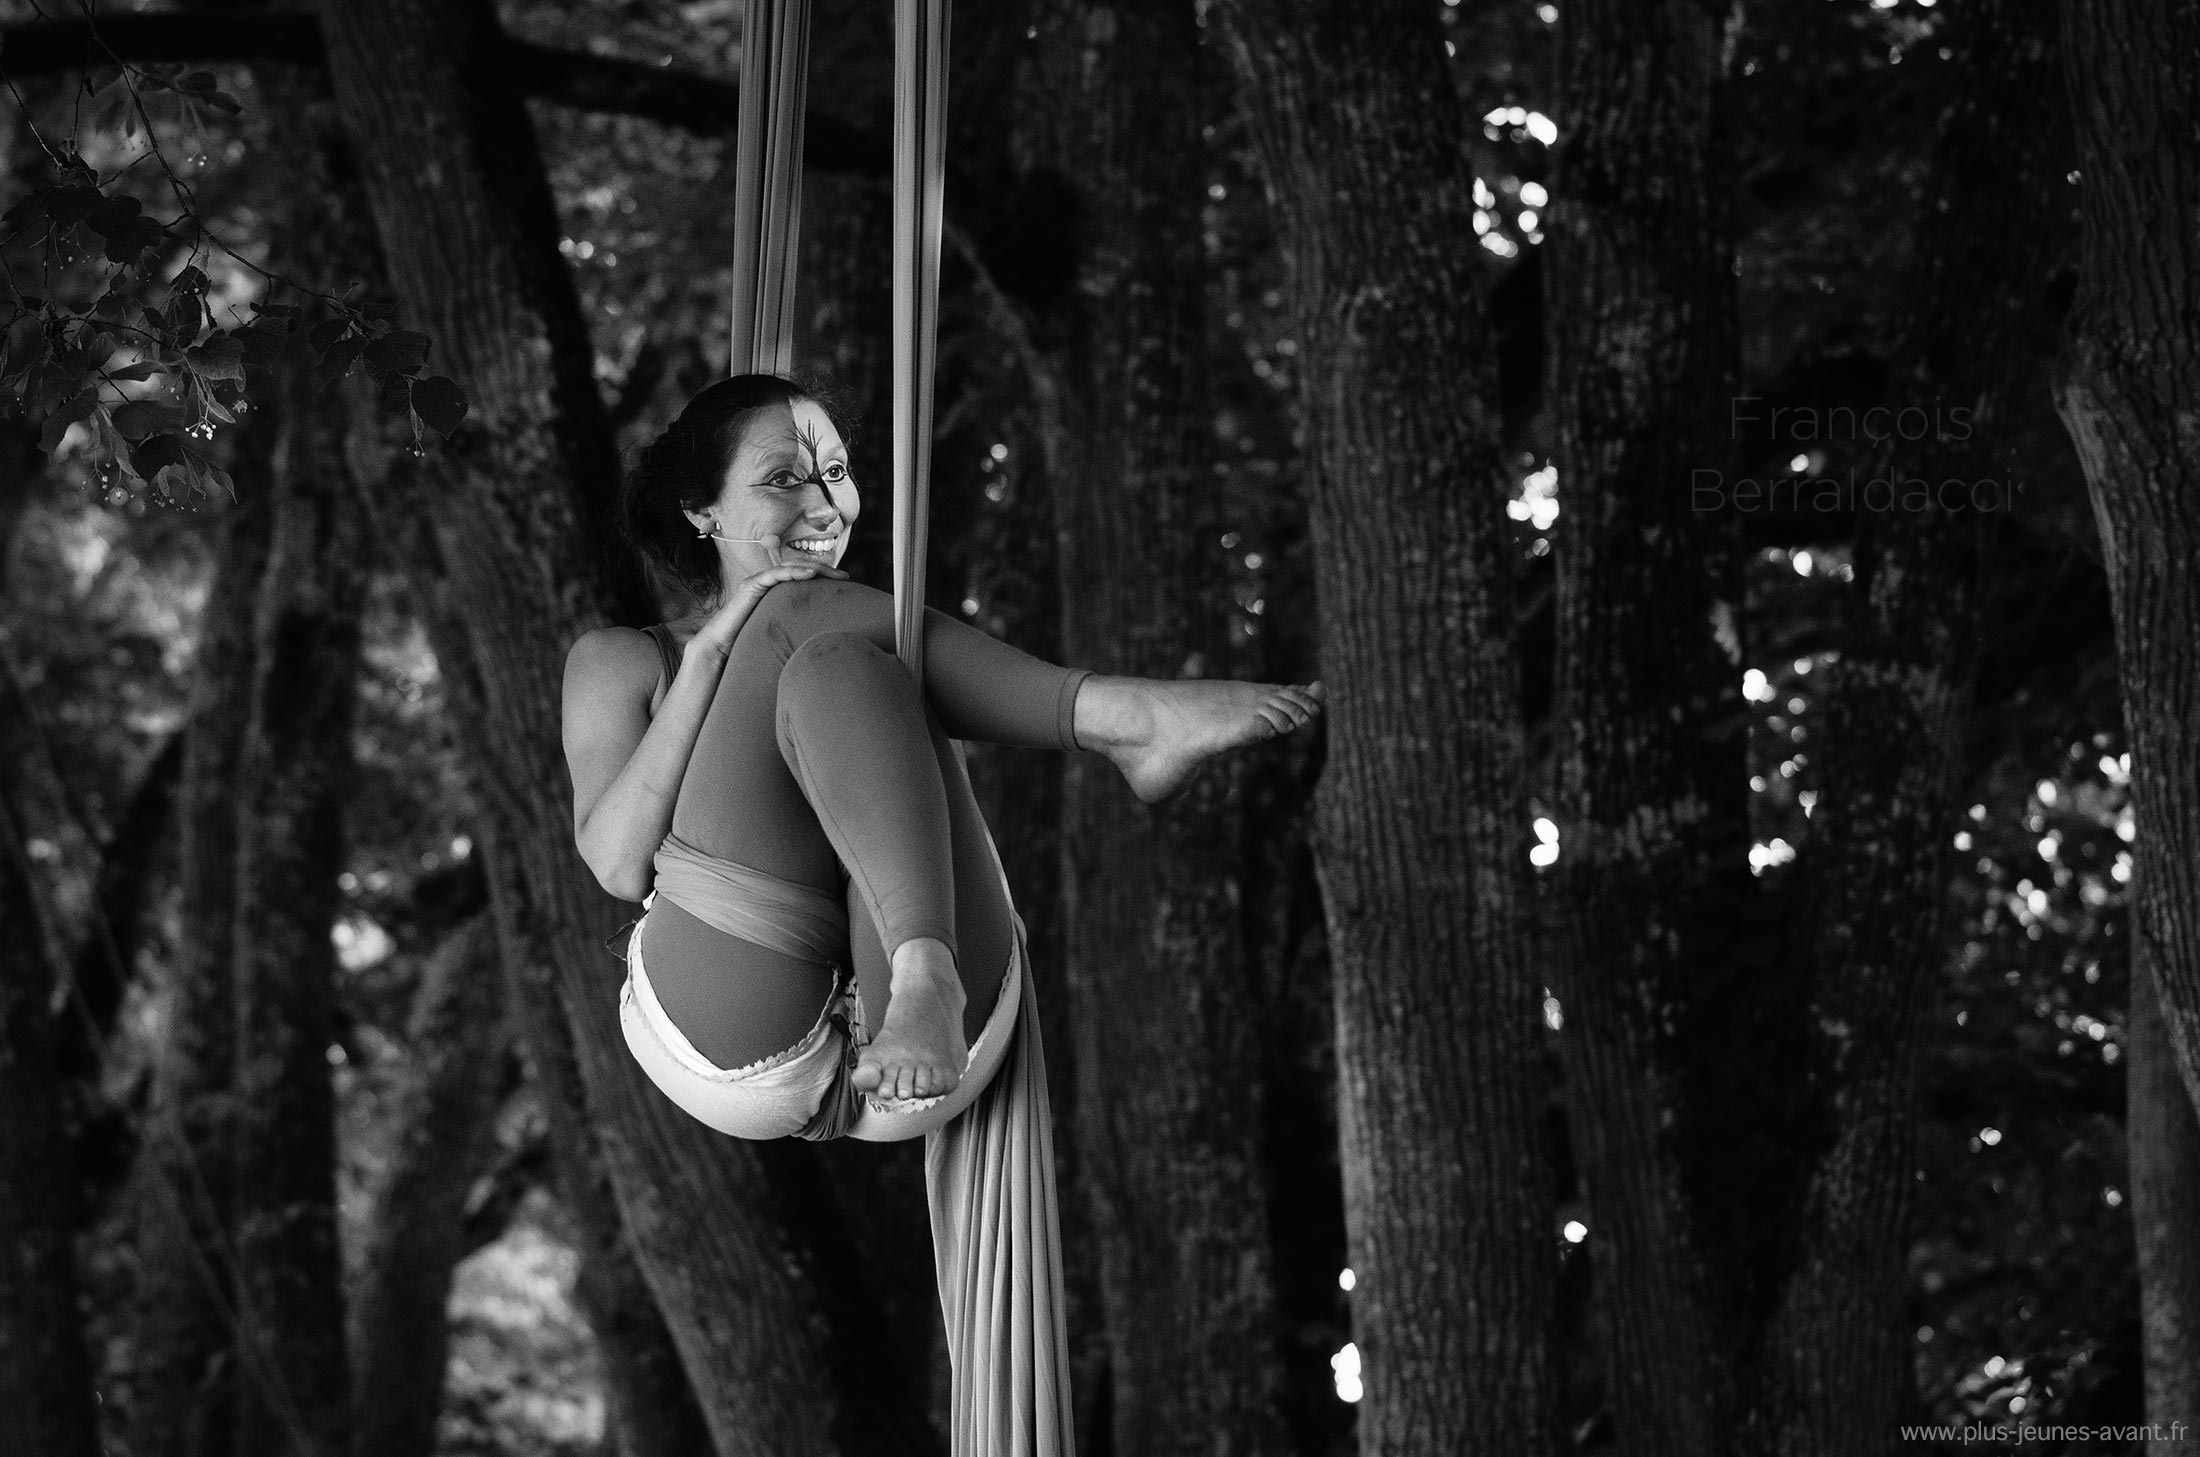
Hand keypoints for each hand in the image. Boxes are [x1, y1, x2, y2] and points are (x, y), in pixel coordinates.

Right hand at [689, 534, 845, 657]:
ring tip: (832, 573)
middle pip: (800, 569)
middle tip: (845, 577)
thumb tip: (825, 643)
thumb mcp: (783, 635)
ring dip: (812, 568)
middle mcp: (769, 584)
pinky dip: (792, 572)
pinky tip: (809, 574)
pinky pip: (773, 574)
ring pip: (789, 568)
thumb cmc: (750, 645)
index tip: (846, 583)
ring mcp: (758, 583)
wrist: (722, 650)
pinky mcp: (750, 586)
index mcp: (777, 593)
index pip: (804, 578)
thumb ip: (798, 630)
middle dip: (824, 570)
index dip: (824, 577)